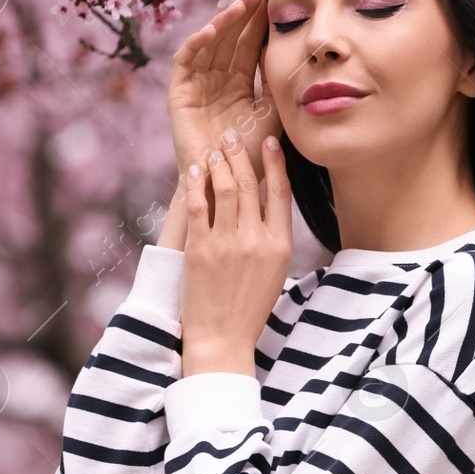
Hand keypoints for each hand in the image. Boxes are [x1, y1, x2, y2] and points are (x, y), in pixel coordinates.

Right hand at [168, 0, 282, 184]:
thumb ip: (280, 87)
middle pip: (230, 39)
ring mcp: (198, 85)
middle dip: (243, 16)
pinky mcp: (179, 94)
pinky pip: (185, 63)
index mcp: (240, 83)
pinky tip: (211, 30)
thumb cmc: (252, 155)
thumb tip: (296, 55)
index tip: (274, 2)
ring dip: (222, 24)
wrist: (227, 183)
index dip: (259, 24)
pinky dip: (196, 45)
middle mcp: (218, 80)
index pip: (249, 46)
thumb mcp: (274, 115)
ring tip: (239, 6)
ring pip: (209, 45)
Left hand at [178, 129, 293, 375]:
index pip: (281, 192)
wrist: (222, 338)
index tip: (270, 143)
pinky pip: (197, 206)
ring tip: (215, 149)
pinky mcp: (198, 249)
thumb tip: (267, 200)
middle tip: (233, 135)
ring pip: (225, 189)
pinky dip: (195, 184)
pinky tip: (193, 170)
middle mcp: (255, 240)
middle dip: (241, 155)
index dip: (276, 163)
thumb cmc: (250, 306)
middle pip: (251, 184)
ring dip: (219, 164)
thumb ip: (273, 235)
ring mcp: (226, 243)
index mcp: (280, 245)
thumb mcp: (275, 269)